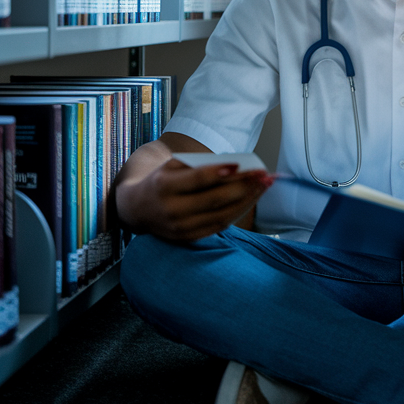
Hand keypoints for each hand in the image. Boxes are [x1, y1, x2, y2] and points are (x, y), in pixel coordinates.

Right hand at [118, 157, 273, 241]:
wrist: (139, 208)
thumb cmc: (163, 180)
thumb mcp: (172, 166)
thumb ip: (200, 165)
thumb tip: (237, 167)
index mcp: (163, 187)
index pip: (196, 180)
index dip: (220, 172)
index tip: (241, 164)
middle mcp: (171, 211)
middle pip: (214, 200)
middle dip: (243, 187)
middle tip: (264, 174)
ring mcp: (181, 229)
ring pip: (222, 215)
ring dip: (247, 200)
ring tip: (264, 185)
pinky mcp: (189, 238)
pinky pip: (220, 226)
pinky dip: (238, 212)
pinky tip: (251, 198)